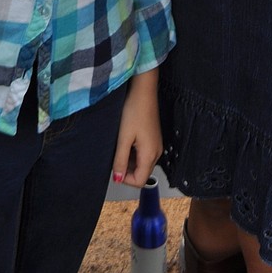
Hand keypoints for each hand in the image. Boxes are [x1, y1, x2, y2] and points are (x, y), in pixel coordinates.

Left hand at [111, 69, 161, 186]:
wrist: (143, 91)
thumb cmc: (135, 110)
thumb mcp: (123, 138)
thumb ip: (120, 160)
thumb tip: (118, 178)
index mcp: (150, 155)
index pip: (139, 181)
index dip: (125, 179)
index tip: (115, 168)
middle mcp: (156, 152)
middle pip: (141, 173)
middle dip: (127, 170)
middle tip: (116, 156)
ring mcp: (156, 145)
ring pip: (141, 163)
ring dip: (129, 160)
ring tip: (120, 145)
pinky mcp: (153, 138)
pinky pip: (143, 153)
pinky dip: (133, 152)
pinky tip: (126, 140)